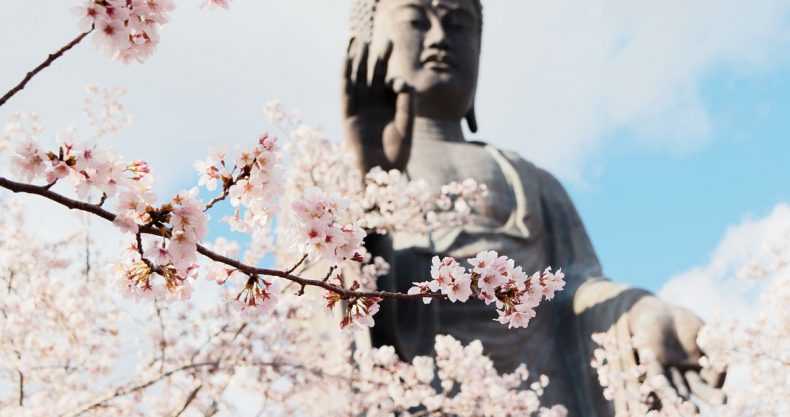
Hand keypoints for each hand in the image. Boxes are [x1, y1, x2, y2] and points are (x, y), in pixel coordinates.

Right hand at [342, 39, 414, 172]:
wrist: (381, 177)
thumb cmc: (396, 156)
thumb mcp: (406, 127)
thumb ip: (407, 105)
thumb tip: (402, 82)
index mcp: (389, 107)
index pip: (392, 85)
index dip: (396, 81)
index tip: (399, 86)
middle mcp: (374, 105)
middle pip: (375, 76)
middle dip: (380, 58)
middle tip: (387, 41)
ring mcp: (360, 109)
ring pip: (358, 79)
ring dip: (358, 60)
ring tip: (359, 39)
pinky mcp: (348, 116)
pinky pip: (346, 92)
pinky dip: (345, 75)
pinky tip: (347, 58)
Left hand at [628, 296, 725, 406]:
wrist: (660, 311)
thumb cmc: (686, 324)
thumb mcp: (705, 335)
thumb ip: (714, 349)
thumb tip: (723, 365)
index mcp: (698, 371)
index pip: (708, 385)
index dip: (714, 392)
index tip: (725, 399)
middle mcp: (681, 375)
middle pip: (693, 389)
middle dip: (703, 397)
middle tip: (714, 405)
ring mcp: (666, 370)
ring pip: (673, 386)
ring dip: (679, 397)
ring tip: (689, 407)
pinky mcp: (650, 361)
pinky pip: (654, 372)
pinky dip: (658, 379)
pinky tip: (662, 385)